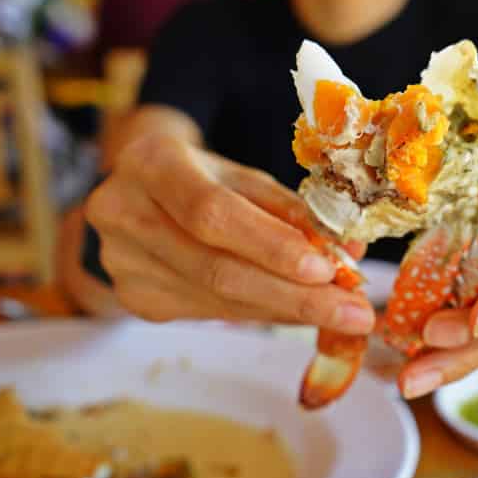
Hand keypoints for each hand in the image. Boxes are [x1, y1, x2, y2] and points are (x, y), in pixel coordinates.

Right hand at [85, 132, 374, 330]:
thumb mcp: (240, 175)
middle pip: (216, 269)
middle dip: (294, 296)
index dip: (270, 245)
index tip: (328, 269)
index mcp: (151, 164)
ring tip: (340, 313)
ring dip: (287, 309)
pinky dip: (262, 314)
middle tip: (354, 312)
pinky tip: (297, 311)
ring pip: (219, 301)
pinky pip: (212, 314)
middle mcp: (125, 214)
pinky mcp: (135, 298)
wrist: (136, 188)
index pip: (210, 212)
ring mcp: (124, 263)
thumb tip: (347, 251)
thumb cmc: (200, 175)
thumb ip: (288, 209)